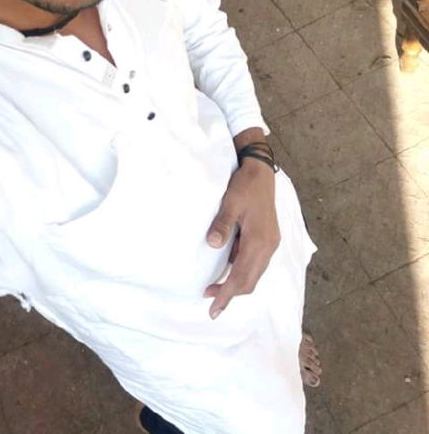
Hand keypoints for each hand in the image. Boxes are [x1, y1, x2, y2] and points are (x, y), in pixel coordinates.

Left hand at [204, 158, 279, 317]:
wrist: (261, 171)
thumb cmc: (244, 186)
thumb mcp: (230, 203)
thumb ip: (222, 224)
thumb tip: (212, 245)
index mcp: (259, 241)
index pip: (241, 277)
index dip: (227, 295)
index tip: (214, 309)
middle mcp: (268, 247)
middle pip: (250, 280)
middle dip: (231, 294)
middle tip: (211, 302)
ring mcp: (270, 243)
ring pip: (254, 273)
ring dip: (237, 282)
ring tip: (216, 288)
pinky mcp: (268, 238)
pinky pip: (256, 262)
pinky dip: (242, 270)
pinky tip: (229, 267)